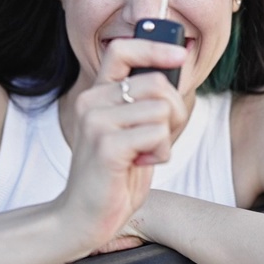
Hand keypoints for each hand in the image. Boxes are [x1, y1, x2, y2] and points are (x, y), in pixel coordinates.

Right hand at [57, 39, 187, 251]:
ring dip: (167, 137)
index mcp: (96, 94)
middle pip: (157, 83)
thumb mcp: (130, 130)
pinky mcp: (107, 146)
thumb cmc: (114, 176)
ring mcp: (96, 122)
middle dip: (175, 111)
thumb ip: (144, 102)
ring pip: (162, 109)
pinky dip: (161, 152)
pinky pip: (157, 133)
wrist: (83, 217)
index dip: (154, 46)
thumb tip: (175, 70)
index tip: (180, 55)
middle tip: (160, 137)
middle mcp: (91, 102)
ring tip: (146, 154)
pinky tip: (142, 164)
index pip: (121, 50)